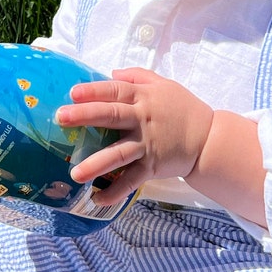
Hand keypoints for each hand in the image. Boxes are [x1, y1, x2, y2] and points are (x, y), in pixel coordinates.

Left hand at [55, 68, 214, 205]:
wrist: (209, 138)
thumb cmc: (183, 108)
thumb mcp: (164, 85)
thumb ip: (137, 76)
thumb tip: (111, 73)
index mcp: (143, 97)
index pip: (115, 90)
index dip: (94, 90)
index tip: (72, 92)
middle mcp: (143, 120)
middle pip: (111, 116)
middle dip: (85, 116)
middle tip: (61, 118)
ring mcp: (147, 145)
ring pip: (118, 154)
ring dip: (96, 164)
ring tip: (75, 173)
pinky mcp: (152, 167)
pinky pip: (131, 181)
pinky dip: (115, 191)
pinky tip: (97, 198)